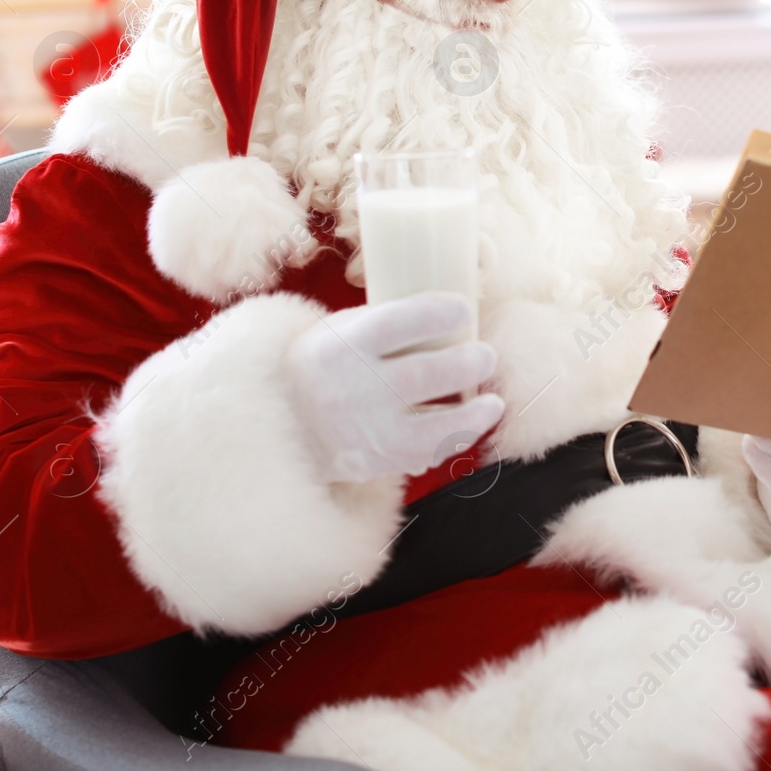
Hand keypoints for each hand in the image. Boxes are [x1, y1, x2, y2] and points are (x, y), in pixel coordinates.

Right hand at [286, 293, 504, 482]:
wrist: (276, 426)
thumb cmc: (320, 367)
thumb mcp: (336, 331)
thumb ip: (384, 322)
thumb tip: (449, 314)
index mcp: (344, 345)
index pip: (398, 322)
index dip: (439, 312)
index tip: (464, 308)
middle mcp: (354, 387)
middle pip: (424, 374)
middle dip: (468, 363)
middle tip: (486, 356)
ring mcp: (366, 429)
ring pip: (433, 426)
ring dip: (474, 414)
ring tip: (494, 402)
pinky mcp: (376, 461)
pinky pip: (427, 453)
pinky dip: (455, 439)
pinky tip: (472, 425)